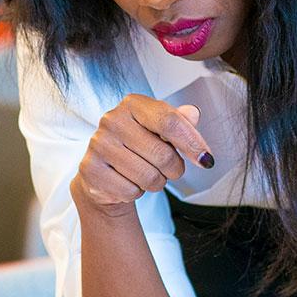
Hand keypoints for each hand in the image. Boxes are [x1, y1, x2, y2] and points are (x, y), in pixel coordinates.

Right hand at [71, 95, 213, 216]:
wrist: (105, 170)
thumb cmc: (139, 146)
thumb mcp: (161, 130)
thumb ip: (180, 122)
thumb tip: (193, 114)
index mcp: (133, 104)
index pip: (170, 122)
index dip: (192, 143)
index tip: (205, 159)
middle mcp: (112, 120)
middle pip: (163, 154)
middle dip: (174, 169)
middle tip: (169, 169)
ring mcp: (98, 145)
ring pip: (149, 176)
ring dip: (157, 182)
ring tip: (147, 174)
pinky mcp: (90, 170)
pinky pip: (131, 191)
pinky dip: (137, 192)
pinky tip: (129, 181)